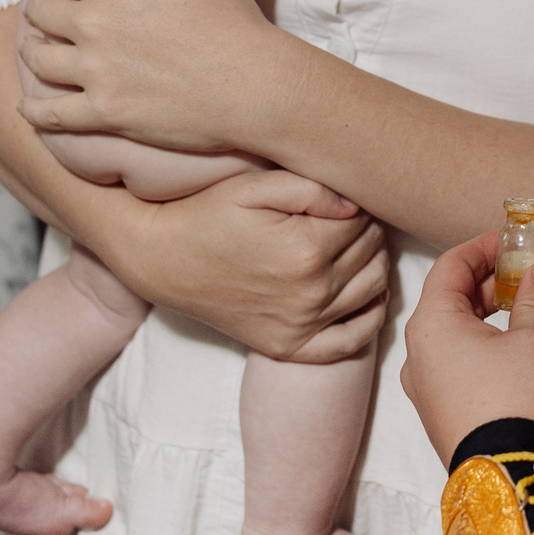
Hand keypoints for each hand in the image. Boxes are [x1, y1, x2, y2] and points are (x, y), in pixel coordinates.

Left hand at [19, 0, 306, 154]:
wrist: (254, 84)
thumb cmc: (232, 16)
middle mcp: (94, 24)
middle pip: (37, 13)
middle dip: (38, 12)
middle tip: (43, 16)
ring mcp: (97, 71)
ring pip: (37, 59)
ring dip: (35, 54)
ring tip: (40, 52)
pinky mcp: (104, 112)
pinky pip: (49, 114)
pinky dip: (33, 110)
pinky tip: (30, 106)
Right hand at [100, 168, 390, 361]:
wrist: (160, 259)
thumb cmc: (205, 213)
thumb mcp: (253, 187)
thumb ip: (311, 188)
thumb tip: (357, 204)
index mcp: (306, 249)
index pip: (365, 221)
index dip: (359, 202)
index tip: (342, 194)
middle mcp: (310, 293)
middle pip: (372, 254)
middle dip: (369, 230)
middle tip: (349, 216)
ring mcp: (301, 326)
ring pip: (371, 289)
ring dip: (374, 263)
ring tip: (354, 244)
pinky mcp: (289, 347)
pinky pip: (351, 342)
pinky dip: (370, 318)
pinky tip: (369, 294)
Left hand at [400, 232, 533, 466]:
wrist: (512, 477)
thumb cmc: (517, 402)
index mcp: (431, 326)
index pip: (450, 267)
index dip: (483, 248)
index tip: (511, 242)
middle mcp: (421, 357)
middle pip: (455, 303)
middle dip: (496, 288)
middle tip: (530, 278)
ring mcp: (431, 392)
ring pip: (466, 340)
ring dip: (504, 326)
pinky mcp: (448, 418)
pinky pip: (471, 373)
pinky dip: (501, 358)